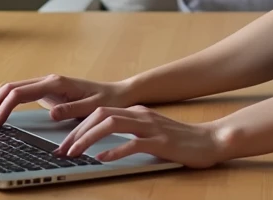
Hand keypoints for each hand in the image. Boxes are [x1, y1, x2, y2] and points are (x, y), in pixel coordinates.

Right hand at [0, 74, 133, 126]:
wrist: (117, 94)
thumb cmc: (106, 101)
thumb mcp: (93, 107)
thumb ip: (72, 109)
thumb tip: (52, 113)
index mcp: (55, 83)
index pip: (20, 92)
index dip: (4, 107)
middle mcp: (47, 80)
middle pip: (9, 87)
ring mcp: (45, 84)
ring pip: (10, 88)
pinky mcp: (45, 91)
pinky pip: (18, 94)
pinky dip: (2, 101)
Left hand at [53, 105, 228, 168]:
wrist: (209, 140)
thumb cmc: (180, 140)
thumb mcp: (151, 132)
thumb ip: (131, 133)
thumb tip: (103, 144)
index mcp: (137, 112)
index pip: (101, 112)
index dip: (80, 126)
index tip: (66, 142)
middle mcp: (141, 115)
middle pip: (101, 115)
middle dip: (78, 131)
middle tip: (63, 149)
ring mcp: (151, 127)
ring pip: (112, 125)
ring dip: (89, 138)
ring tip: (76, 152)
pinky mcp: (160, 142)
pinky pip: (133, 144)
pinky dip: (115, 151)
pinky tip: (103, 159)